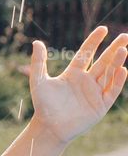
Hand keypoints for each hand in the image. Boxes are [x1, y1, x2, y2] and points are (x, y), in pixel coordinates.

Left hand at [29, 26, 127, 143]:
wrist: (49, 127)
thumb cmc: (42, 104)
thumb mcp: (38, 81)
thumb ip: (38, 62)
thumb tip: (37, 42)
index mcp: (73, 74)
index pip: (86, 54)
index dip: (94, 41)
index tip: (104, 29)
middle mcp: (86, 81)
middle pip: (103, 61)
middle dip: (114, 49)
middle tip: (124, 36)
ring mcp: (95, 93)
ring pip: (109, 74)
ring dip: (116, 62)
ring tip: (123, 49)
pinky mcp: (101, 105)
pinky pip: (111, 90)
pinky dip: (117, 81)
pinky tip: (122, 69)